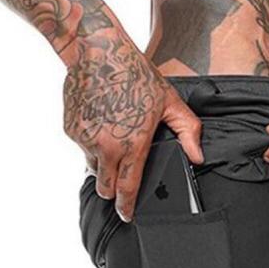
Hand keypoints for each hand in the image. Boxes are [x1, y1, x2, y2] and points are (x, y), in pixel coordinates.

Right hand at [63, 35, 203, 220]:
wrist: (98, 50)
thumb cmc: (136, 75)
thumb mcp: (171, 104)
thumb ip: (189, 133)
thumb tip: (198, 158)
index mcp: (131, 146)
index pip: (127, 189)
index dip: (127, 207)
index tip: (127, 217)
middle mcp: (105, 147)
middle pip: (105, 187)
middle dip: (113, 190)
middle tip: (120, 182)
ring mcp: (84, 139)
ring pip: (92, 166)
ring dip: (102, 163)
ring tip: (114, 141)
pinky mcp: (70, 128)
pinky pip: (81, 147)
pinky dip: (89, 143)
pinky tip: (101, 125)